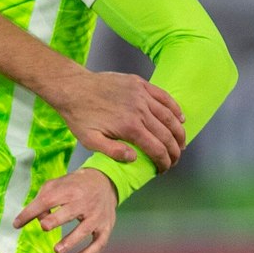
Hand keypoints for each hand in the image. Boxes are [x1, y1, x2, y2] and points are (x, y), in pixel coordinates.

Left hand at [15, 167, 119, 252]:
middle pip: (69, 212)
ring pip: (85, 229)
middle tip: (44, 227)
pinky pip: (100, 242)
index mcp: (69, 190)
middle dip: (56, 220)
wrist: (105, 182)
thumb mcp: (57, 184)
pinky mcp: (105, 226)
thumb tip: (37, 218)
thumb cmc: (74, 186)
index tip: (16, 224)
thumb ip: (44, 198)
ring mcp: (96, 216)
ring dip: (71, 240)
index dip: (31, 212)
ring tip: (57, 250)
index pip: (47, 200)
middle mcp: (84, 202)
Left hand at [49, 69, 185, 171]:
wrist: (73, 88)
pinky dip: (175, 108)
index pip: (157, 149)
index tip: (164, 169)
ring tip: (180, 143)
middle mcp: (140, 111)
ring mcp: (141, 95)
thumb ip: (112, 151)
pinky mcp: (140, 83)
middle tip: (175, 159)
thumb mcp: (90, 140)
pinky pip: (163, 96)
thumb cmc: (79, 116)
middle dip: (174, 150)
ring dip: (178, 132)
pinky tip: (180, 117)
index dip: (164, 162)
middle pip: (167, 134)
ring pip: (169, 116)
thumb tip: (134, 158)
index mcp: (129, 128)